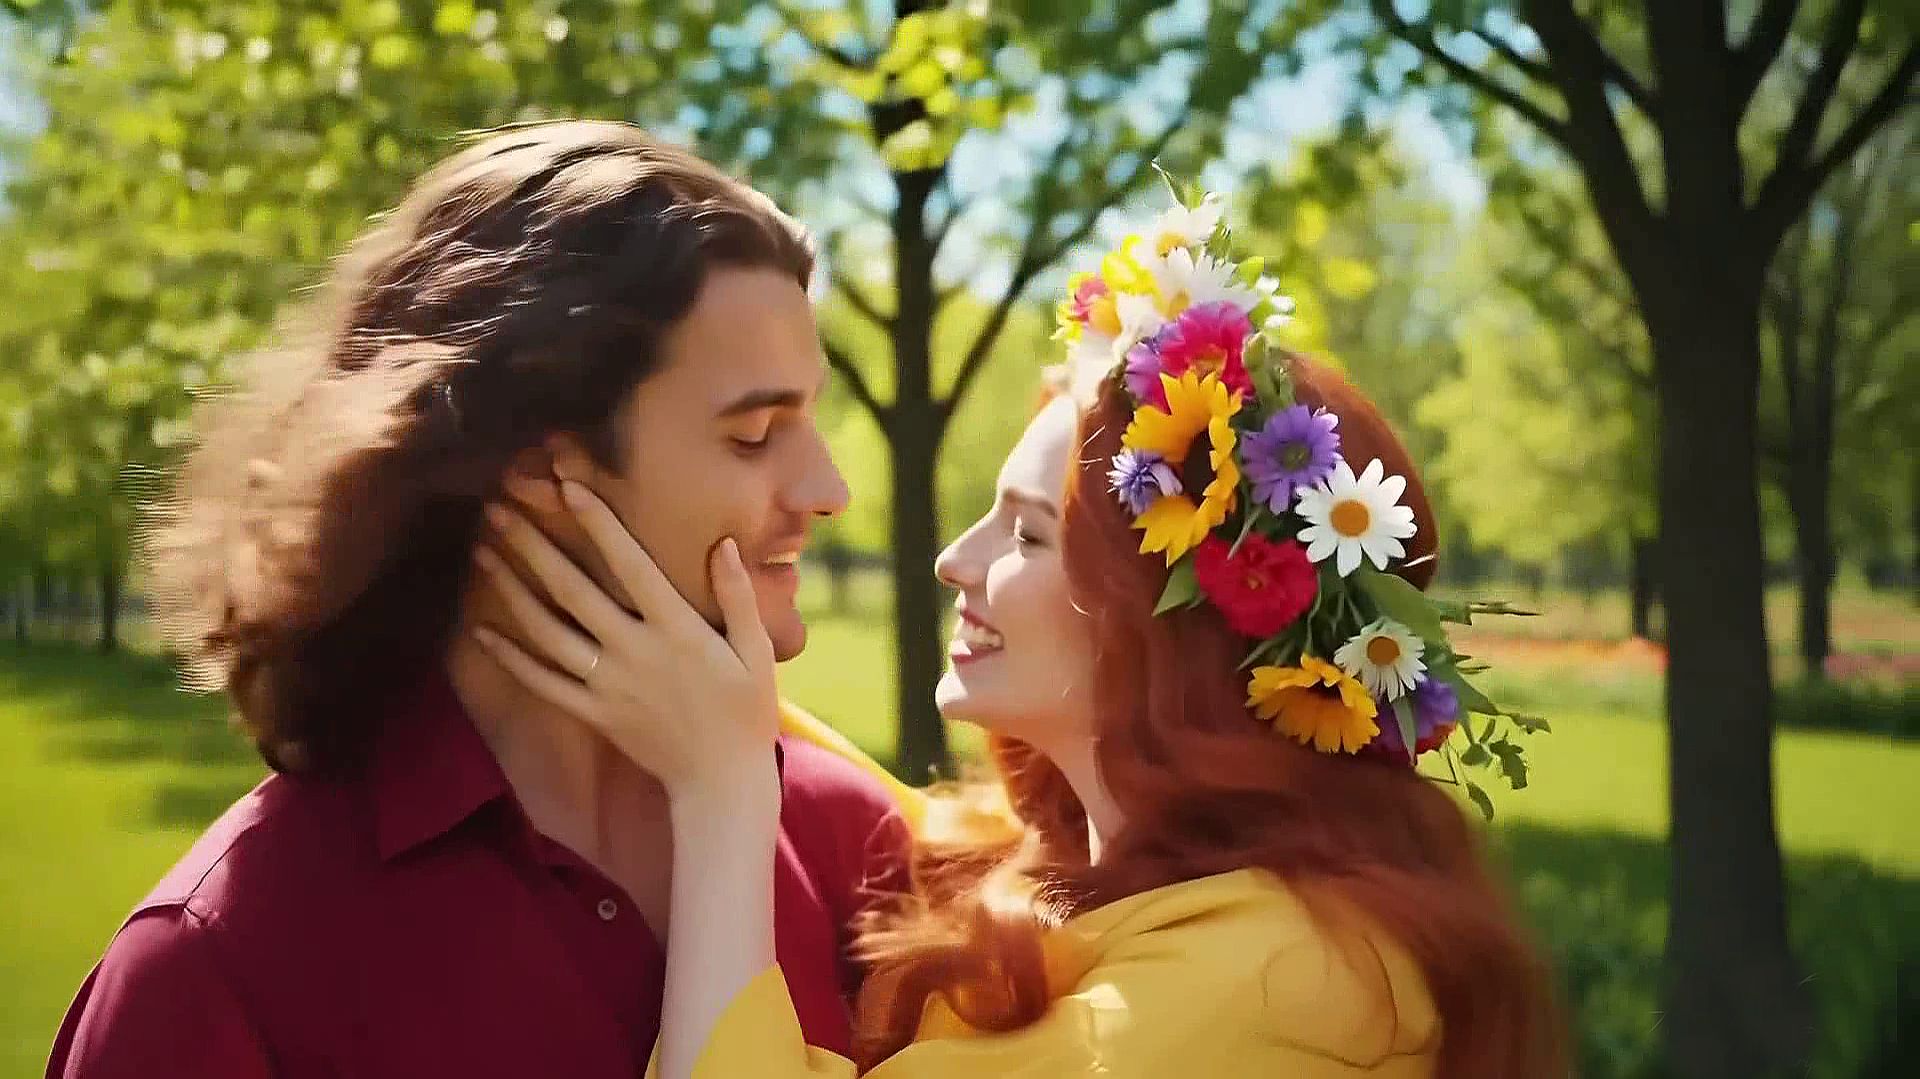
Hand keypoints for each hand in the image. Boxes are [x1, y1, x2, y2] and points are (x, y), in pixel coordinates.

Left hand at [470, 481, 778, 800]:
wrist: (721, 781)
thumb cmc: (746, 711)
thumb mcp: (756, 651)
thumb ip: (737, 597)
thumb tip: (724, 545)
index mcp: (677, 628)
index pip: (630, 564)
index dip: (597, 523)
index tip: (567, 487)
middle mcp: (635, 651)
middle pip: (572, 590)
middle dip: (533, 545)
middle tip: (498, 510)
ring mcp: (609, 684)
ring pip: (548, 631)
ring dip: (512, 589)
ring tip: (484, 553)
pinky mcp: (594, 713)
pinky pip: (543, 683)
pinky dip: (511, 658)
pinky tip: (484, 631)